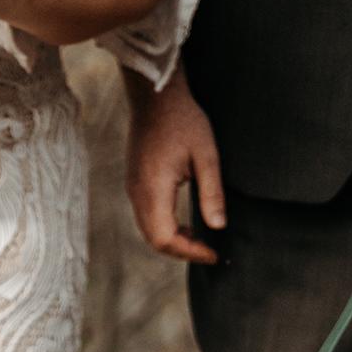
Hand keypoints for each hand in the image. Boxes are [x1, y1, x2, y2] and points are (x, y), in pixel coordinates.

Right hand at [125, 65, 225, 263]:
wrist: (156, 97)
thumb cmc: (184, 120)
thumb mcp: (207, 155)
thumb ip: (212, 192)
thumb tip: (218, 227)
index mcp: (154, 188)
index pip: (166, 238)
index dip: (190, 252)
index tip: (213, 254)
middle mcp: (138, 193)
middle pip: (154, 240)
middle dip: (181, 251)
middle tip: (209, 251)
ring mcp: (132, 188)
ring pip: (148, 231)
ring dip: (172, 240)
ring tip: (199, 239)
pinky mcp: (134, 183)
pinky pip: (146, 217)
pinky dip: (164, 228)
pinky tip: (185, 223)